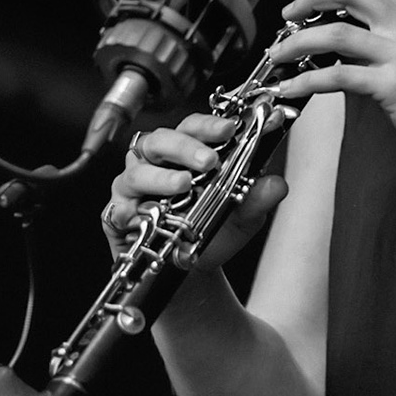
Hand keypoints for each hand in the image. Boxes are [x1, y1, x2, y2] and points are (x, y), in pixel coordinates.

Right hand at [102, 114, 288, 269]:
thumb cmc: (211, 232)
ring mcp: (134, 187)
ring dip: (162, 177)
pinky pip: (119, 207)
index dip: (210, 124)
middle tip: (210, 160)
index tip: (231, 128)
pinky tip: (148, 213)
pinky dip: (134, 209)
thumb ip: (258, 198)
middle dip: (186, 146)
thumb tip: (276, 184)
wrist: (190, 271)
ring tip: (184, 185)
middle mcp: (155, 163)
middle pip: (161, 140)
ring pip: (138, 170)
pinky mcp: (118, 214)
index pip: (193, 127)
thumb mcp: (243, 216)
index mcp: (185, 152)